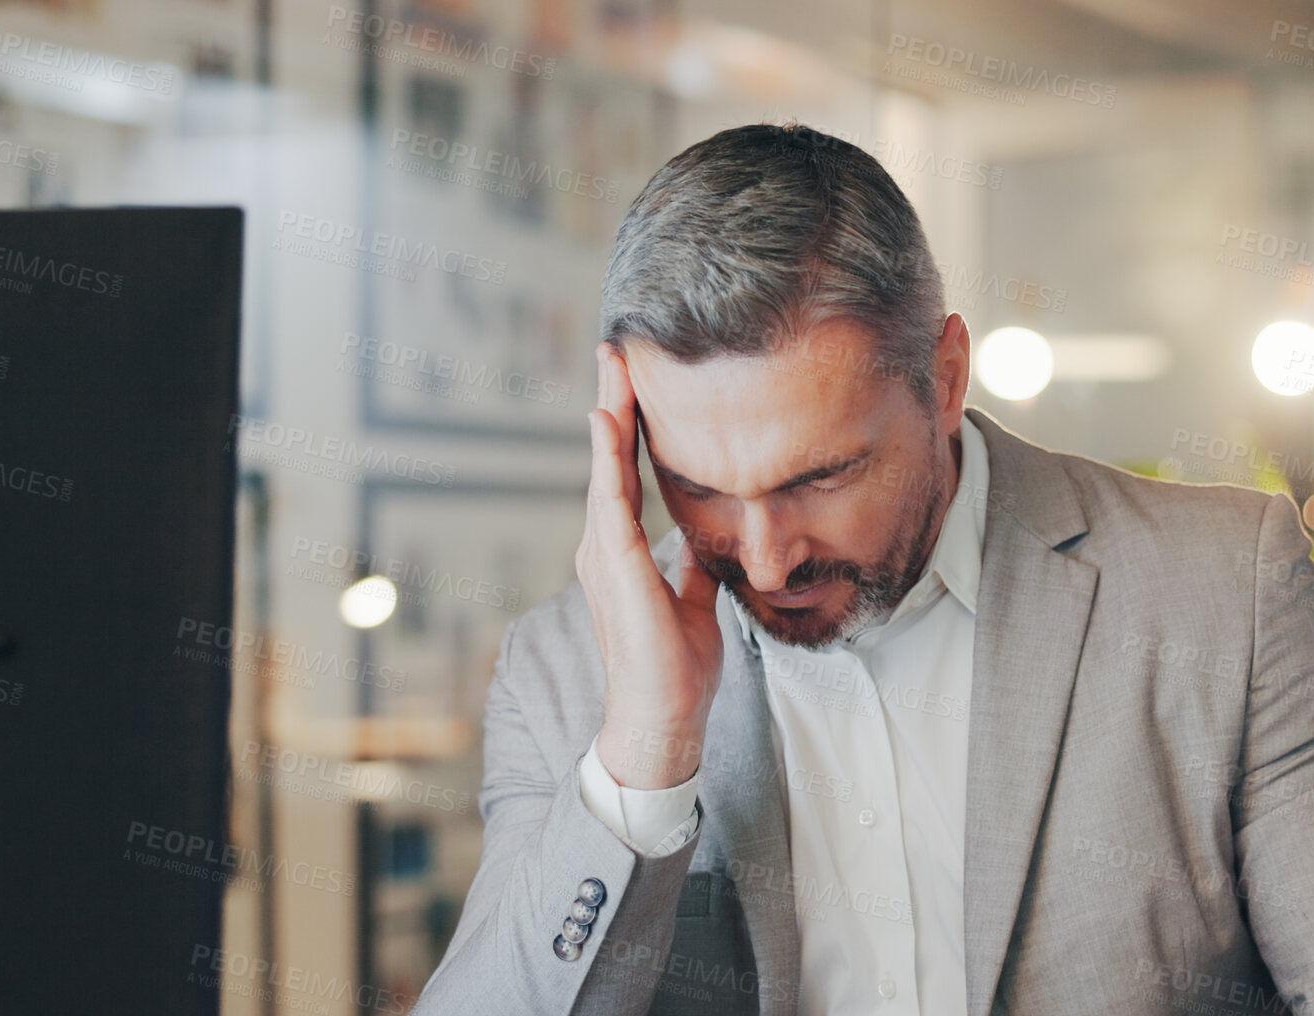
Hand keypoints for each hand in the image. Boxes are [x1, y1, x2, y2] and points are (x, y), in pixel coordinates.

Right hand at [579, 342, 723, 788]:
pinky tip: (612, 420)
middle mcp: (605, 547)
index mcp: (623, 553)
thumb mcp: (694, 602)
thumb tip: (708, 539)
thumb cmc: (674, 670)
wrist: (662, 720)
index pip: (627, 475)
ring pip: (604, 469)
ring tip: (613, 366)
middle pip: (609, 460)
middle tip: (616, 349)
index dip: (631, 427)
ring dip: (610, 415)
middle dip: (614, 403)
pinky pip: (610, 501)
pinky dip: (610, 458)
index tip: (636, 381)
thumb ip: (693, 568)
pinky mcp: (616, 569)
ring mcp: (605, 556)